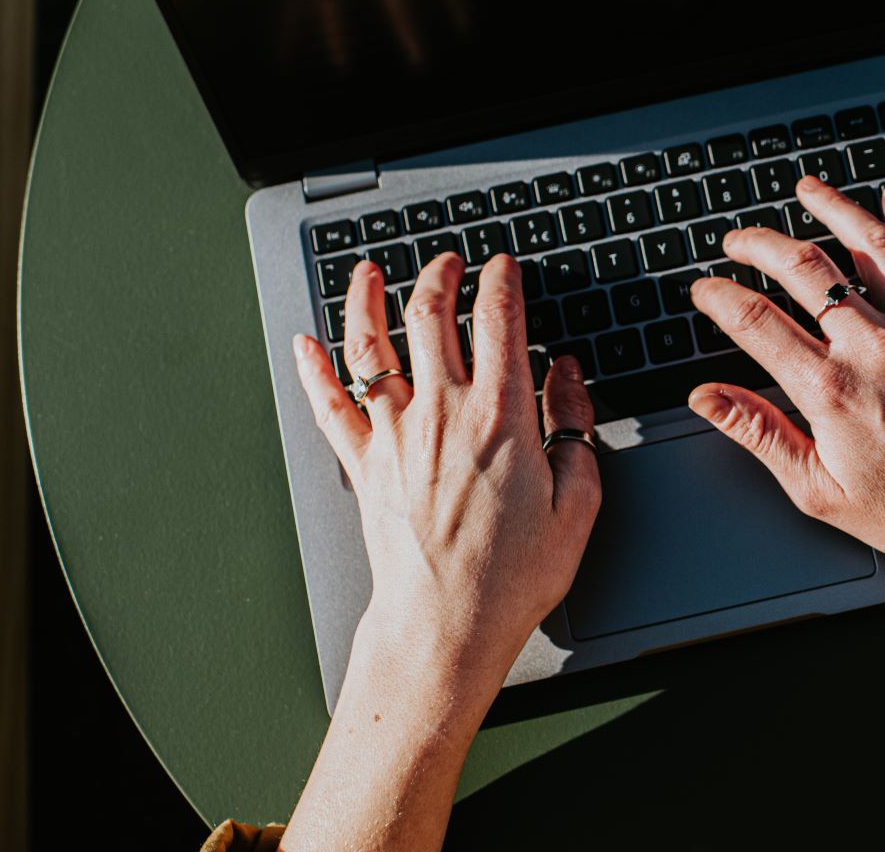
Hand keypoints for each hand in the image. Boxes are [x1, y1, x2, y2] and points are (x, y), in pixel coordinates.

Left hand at [291, 254, 600, 694]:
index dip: (501, 281)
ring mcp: (395, 437)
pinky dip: (313, 370)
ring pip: (370, 348)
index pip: (498, 320)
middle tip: (447, 261)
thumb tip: (568, 377)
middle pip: (429, 318)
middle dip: (438, 275)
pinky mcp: (365, 466)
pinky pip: (330, 407)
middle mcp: (442, 413)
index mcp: (501, 416)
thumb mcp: (578, 502)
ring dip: (367, 301)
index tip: (503, 266)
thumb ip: (575, 427)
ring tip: (369, 273)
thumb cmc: (512, 576)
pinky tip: (305, 344)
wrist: (445, 624)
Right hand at [685, 177, 884, 578]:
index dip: (719, 296)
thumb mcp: (821, 491)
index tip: (705, 289)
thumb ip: (761, 435)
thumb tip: (709, 400)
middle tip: (740, 241)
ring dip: (833, 208)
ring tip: (808, 191)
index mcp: (830, 390)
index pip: (755, 321)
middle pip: (804, 268)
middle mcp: (873, 347)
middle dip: (761, 244)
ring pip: (870, 245)